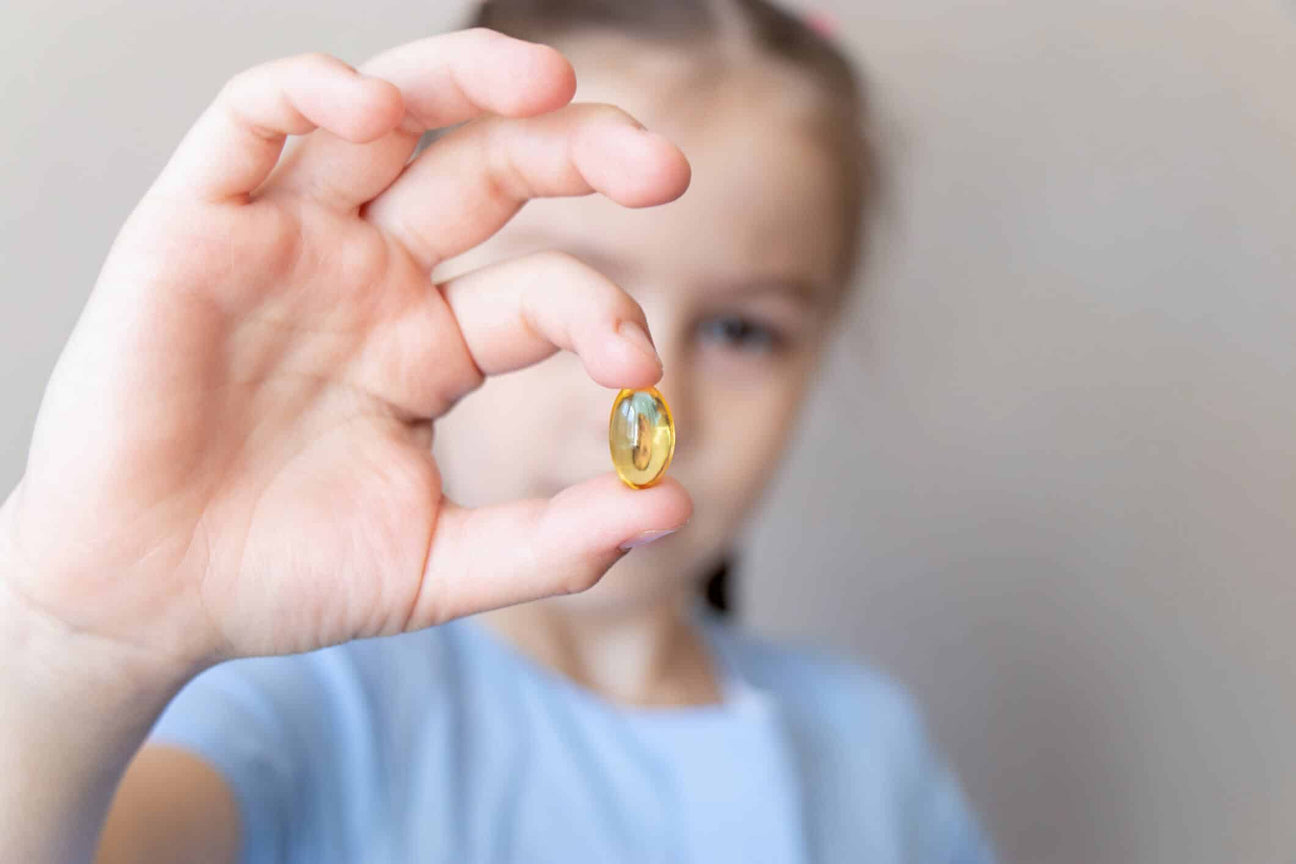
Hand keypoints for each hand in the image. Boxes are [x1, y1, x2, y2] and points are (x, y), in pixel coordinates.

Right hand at [0, 28, 692, 678]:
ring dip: (468, 80)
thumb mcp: (437, 564)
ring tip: (552, 80)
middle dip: (579, 151)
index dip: (600, 315)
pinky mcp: (199, 223)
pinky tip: (377, 104)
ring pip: (388, 116)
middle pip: (490, 172)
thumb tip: (672, 506)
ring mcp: (293, 242)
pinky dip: (311, 92)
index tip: (639, 370)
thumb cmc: (283, 576)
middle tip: (663, 165)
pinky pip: (254, 121)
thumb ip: (553, 542)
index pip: (541, 294)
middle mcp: (373, 275)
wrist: (144, 600)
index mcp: (433, 345)